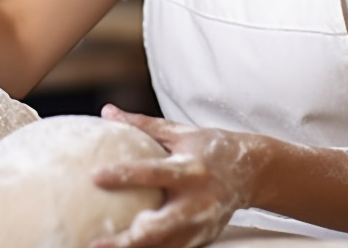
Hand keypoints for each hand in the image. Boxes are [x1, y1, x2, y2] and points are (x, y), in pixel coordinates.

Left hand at [89, 105, 263, 247]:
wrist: (252, 172)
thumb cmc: (211, 148)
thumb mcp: (180, 132)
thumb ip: (143, 125)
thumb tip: (107, 112)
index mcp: (191, 169)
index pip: (153, 172)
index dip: (124, 175)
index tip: (95, 177)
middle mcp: (197, 201)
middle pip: (159, 227)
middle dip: (128, 239)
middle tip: (96, 242)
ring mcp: (201, 225)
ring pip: (164, 246)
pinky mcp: (202, 239)